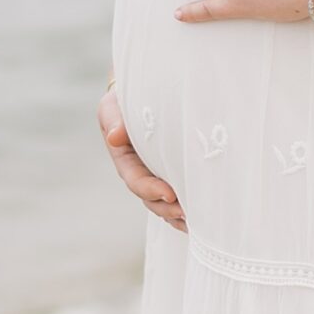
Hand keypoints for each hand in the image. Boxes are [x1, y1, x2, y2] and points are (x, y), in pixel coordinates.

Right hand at [97, 83, 185, 230]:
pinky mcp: (172, 173)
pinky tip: (200, 217)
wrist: (145, 92)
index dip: (150, 190)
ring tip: (196, 222)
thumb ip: (114, 120)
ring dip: (177, 214)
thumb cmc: (126, 98)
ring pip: (164, 202)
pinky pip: (177, 195)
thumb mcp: (113, 106)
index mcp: (124, 158)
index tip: (170, 195)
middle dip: (167, 209)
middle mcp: (139, 171)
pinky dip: (185, 208)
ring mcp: (155, 174)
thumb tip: (115, 137)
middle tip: (188, 214)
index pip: (135, 179)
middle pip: (151, 198)